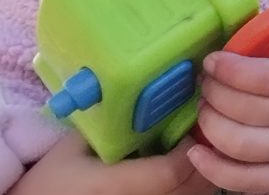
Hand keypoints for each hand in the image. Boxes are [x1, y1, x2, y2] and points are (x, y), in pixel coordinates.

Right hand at [10, 131, 213, 194]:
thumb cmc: (53, 178)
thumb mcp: (77, 145)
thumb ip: (113, 123)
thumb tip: (150, 93)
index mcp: (116, 185)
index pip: (173, 170)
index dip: (190, 147)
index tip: (190, 126)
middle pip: (193, 185)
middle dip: (205, 155)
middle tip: (201, 131)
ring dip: (203, 171)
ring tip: (195, 148)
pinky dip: (193, 186)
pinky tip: (185, 168)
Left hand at [189, 0, 268, 191]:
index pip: (266, 77)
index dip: (231, 70)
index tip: (211, 62)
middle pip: (247, 110)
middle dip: (214, 95)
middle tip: (203, 84)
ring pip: (241, 145)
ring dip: (210, 126)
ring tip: (204, 109)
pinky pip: (245, 180)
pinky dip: (214, 169)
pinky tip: (196, 150)